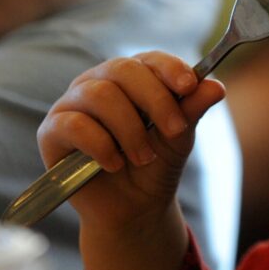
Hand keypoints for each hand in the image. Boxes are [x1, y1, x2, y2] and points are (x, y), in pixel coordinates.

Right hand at [36, 51, 224, 227]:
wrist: (133, 209)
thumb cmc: (156, 165)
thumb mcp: (179, 138)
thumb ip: (192, 110)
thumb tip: (216, 86)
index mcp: (132, 77)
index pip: (149, 59)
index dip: (169, 68)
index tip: (189, 86)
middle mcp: (99, 82)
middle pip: (123, 70)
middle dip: (155, 100)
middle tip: (174, 131)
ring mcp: (72, 103)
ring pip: (100, 95)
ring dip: (130, 129)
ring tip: (144, 157)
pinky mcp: (52, 131)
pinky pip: (74, 124)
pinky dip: (101, 144)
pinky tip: (114, 164)